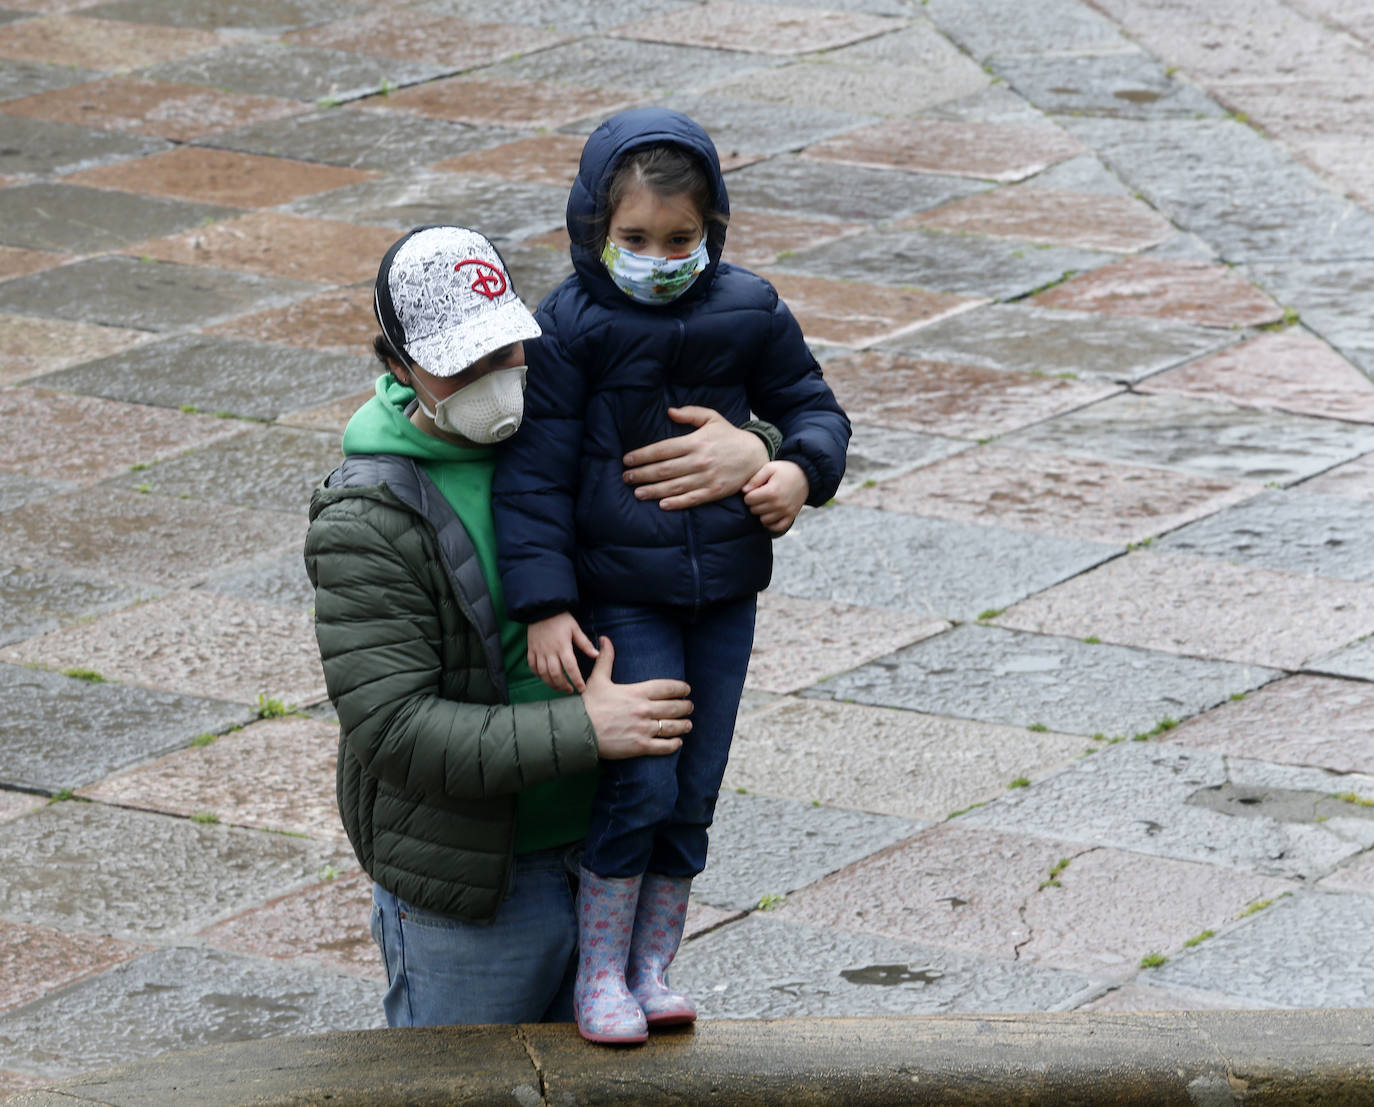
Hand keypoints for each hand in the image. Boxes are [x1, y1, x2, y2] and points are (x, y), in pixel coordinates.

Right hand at [528, 611, 598, 693]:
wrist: (541, 609)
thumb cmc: (560, 618)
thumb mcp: (575, 628)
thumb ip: (584, 643)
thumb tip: (596, 655)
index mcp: (563, 646)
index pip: (570, 668)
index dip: (576, 680)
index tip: (581, 688)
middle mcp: (550, 651)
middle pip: (555, 674)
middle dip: (563, 685)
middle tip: (570, 691)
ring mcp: (539, 652)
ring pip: (543, 673)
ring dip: (551, 683)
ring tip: (558, 688)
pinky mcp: (531, 650)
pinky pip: (532, 667)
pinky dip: (538, 675)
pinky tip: (544, 678)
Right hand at [582, 637, 692, 758]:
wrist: (578, 730)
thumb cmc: (588, 705)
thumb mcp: (598, 679)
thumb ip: (606, 659)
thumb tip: (605, 639)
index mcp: (637, 692)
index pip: (667, 688)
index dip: (680, 688)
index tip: (687, 690)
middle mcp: (644, 710)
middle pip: (674, 707)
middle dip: (685, 707)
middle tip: (690, 707)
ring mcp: (643, 729)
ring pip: (673, 726)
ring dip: (684, 725)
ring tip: (688, 724)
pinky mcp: (640, 746)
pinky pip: (664, 746)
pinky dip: (674, 744)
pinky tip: (677, 742)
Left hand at [622, 406, 769, 510]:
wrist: (755, 455)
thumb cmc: (729, 436)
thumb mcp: (712, 418)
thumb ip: (690, 413)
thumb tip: (669, 411)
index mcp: (695, 442)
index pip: (662, 449)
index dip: (642, 455)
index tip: (627, 460)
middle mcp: (698, 460)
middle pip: (664, 469)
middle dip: (642, 474)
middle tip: (626, 477)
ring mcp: (706, 478)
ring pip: (674, 486)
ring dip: (653, 490)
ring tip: (637, 493)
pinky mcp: (714, 491)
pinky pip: (692, 499)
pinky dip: (676, 503)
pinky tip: (662, 504)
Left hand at [743, 460, 809, 533]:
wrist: (806, 475)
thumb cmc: (785, 470)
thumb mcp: (770, 468)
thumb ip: (755, 479)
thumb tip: (744, 491)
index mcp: (771, 491)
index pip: (748, 500)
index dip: (748, 494)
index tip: (754, 490)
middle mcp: (778, 504)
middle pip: (754, 510)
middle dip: (754, 503)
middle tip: (760, 496)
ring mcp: (786, 511)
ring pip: (763, 520)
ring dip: (761, 513)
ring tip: (765, 504)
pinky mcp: (791, 516)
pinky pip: (777, 527)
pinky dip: (771, 524)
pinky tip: (769, 515)